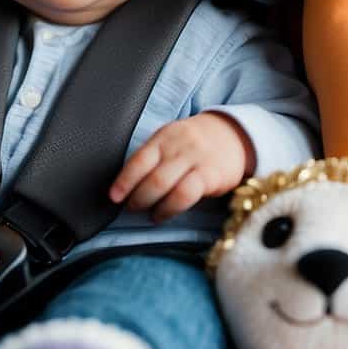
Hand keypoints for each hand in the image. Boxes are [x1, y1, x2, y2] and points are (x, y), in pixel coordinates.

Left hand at [108, 113, 252, 222]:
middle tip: (131, 208)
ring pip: (166, 186)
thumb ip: (152, 157)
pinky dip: (170, 209)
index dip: (123, 180)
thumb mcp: (171, 140)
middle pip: (151, 176)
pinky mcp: (211, 175)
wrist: (234, 134)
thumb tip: (126, 184)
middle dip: (136, 197)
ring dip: (151, 204)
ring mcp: (195, 160)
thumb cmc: (195, 142)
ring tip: (148, 214)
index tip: (113, 196)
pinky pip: (186, 194)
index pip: (138, 160)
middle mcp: (178, 147)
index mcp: (163, 138)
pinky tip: (164, 214)